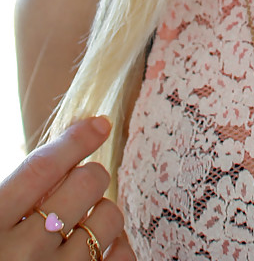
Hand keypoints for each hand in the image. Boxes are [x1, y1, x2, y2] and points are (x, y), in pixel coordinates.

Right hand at [0, 116, 134, 259]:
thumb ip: (13, 196)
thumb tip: (64, 154)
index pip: (42, 167)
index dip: (75, 140)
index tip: (99, 124)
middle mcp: (23, 253)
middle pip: (85, 185)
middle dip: (89, 177)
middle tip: (77, 190)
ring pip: (109, 217)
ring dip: (102, 212)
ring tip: (82, 225)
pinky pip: (123, 258)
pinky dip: (120, 246)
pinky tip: (105, 247)